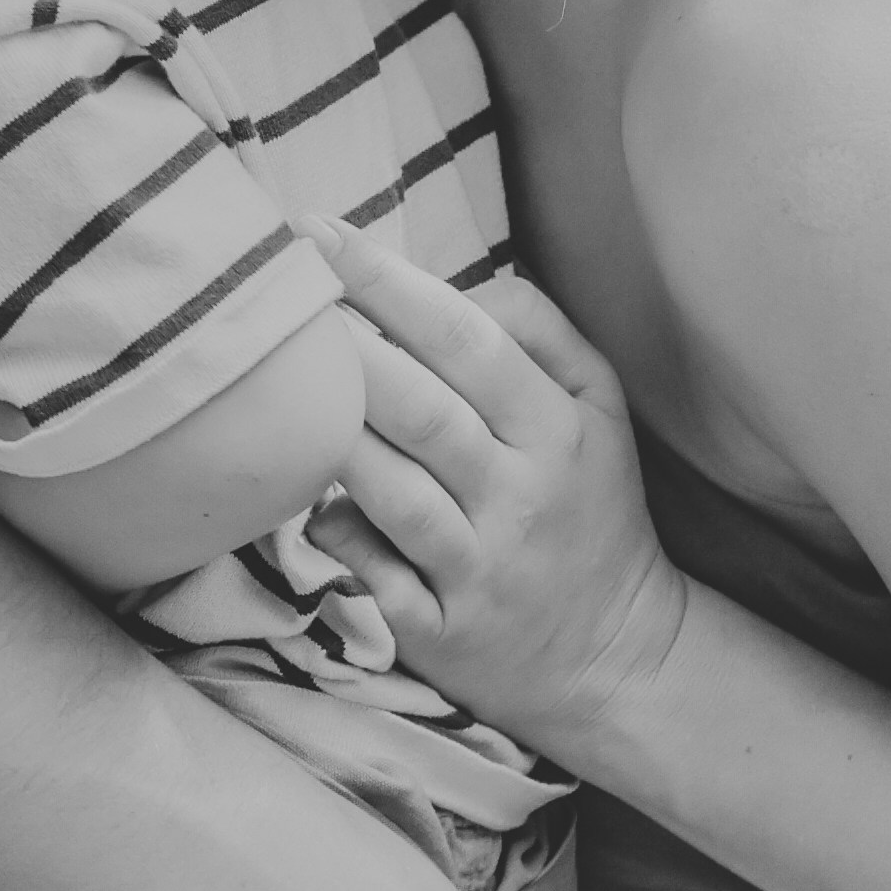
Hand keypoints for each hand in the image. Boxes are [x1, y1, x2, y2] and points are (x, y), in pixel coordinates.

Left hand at [329, 247, 689, 778]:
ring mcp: (480, 569)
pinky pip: (378, 579)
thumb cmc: (588, 506)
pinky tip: (299, 505)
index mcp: (556, 429)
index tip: (320, 234)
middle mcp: (520, 496)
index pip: (467, 339)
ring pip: (396, 495)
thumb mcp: (600, 408)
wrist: (617, 656)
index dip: (389, 282)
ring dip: (333, 438)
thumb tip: (458, 282)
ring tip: (273, 383)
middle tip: (277, 294)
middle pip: (422, 411)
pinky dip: (339, 541)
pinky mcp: (443, 633)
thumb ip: (541, 330)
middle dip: (346, 349)